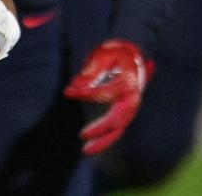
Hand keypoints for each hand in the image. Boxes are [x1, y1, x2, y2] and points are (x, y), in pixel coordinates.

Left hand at [63, 39, 152, 154]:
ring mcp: (131, 105)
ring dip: (103, 140)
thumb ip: (90, 71)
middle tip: (81, 136)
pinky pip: (117, 126)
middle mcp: (133, 97)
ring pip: (119, 128)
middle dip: (100, 129)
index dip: (85, 94)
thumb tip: (74, 87)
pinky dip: (106, 136)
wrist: (134, 52)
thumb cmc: (117, 52)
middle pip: (118, 119)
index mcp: (128, 82)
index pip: (104, 93)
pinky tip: (92, 143)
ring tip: (85, 149)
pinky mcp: (126, 110)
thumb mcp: (103, 55)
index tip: (68, 92)